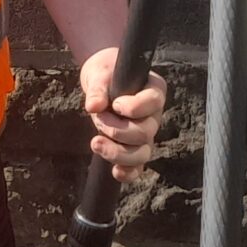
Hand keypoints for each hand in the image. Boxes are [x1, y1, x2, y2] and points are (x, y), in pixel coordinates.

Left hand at [78, 47, 168, 180]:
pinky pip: (137, 168)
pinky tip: (114, 172)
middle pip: (146, 132)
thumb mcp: (100, 74)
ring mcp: (146, 135)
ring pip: (143, 153)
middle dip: (118, 130)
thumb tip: (93, 107)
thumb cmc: (106, 74)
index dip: (135, 107)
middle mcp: (154, 115)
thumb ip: (97, 89)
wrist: (103, 82)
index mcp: (153, 90)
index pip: (153, 102)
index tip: (115, 104)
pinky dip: (128, 173)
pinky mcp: (135, 149)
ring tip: (95, 143)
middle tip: (98, 118)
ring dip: (118, 153)